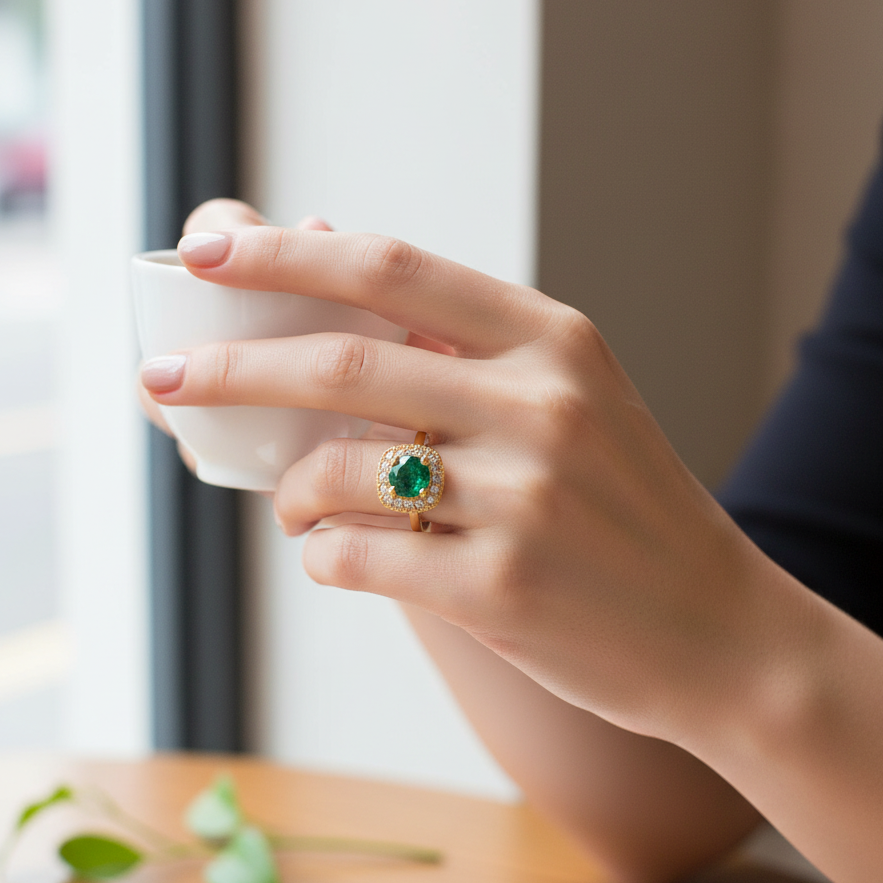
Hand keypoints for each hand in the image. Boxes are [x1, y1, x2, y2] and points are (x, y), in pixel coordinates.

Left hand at [140, 204, 793, 743]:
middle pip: (339, 361)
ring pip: (336, 469)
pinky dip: (320, 553)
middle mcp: (540, 404)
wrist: (720, 631)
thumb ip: (466, 356)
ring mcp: (524, 498)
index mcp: (552, 340)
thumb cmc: (624, 510)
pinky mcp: (502, 588)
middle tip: (162, 378)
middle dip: (229, 367)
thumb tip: (334, 310)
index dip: (283, 256)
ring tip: (292, 503)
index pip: (391, 267)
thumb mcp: (572, 403)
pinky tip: (336, 554)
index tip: (207, 251)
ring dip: (287, 489)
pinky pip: (356, 557)